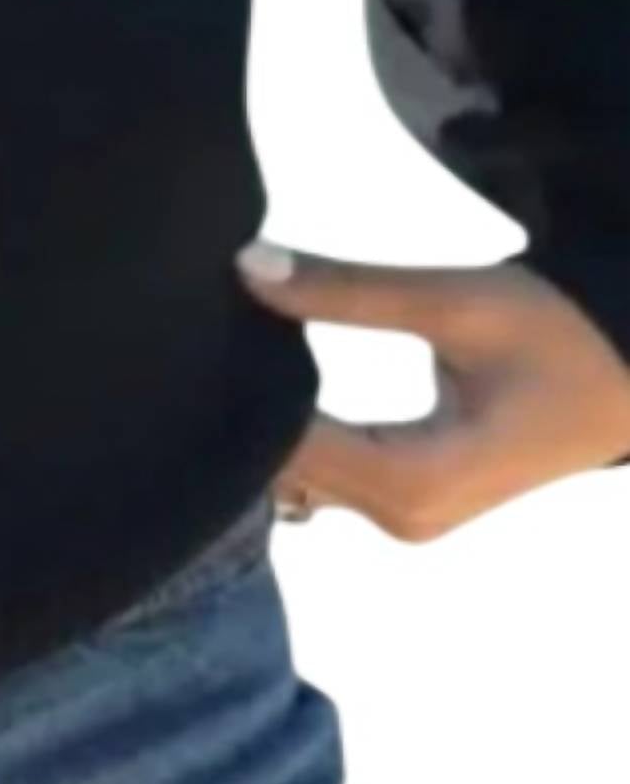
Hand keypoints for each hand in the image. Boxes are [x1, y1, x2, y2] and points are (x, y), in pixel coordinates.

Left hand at [235, 244, 629, 539]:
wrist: (626, 373)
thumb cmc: (554, 334)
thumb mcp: (454, 301)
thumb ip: (348, 289)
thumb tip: (246, 267)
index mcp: (413, 481)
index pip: (288, 447)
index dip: (238, 394)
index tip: (196, 335)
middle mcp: (400, 516)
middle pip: (285, 468)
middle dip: (243, 406)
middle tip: (197, 333)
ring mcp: (401, 516)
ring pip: (298, 474)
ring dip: (264, 418)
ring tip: (220, 347)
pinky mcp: (403, 500)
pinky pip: (325, 470)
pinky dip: (294, 428)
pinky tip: (259, 373)